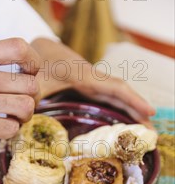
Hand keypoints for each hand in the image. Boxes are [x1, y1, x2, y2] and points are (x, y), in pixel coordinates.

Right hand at [0, 38, 40, 183]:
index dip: (33, 63)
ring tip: (12, 120)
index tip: (30, 75)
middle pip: (29, 83)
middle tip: (21, 106)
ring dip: (24, 116)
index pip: (19, 48)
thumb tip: (6, 72)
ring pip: (25, 107)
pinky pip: (11, 129)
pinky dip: (10, 132)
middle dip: (32, 97)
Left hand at [31, 38, 154, 124]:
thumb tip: (34, 110)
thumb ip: (34, 95)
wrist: (31, 50)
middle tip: (152, 133)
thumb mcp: (33, 80)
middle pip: (120, 94)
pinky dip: (119, 109)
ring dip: (130, 112)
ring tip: (144, 131)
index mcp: (83, 76)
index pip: (113, 88)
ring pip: (115, 97)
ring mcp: (90, 83)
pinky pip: (107, 98)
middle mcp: (91, 78)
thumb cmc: (33, 64)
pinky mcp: (85, 88)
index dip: (132, 100)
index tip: (149, 112)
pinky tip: (124, 123)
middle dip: (137, 112)